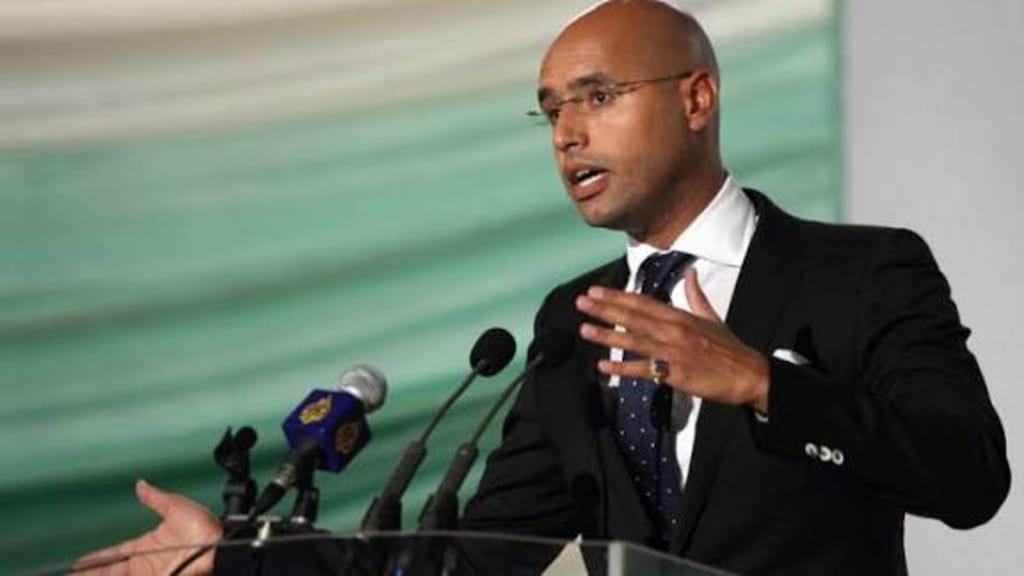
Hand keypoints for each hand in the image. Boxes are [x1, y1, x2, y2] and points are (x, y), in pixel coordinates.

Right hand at [74, 480, 221, 575]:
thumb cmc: (207, 530)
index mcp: (151, 546)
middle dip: (90, 574)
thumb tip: (142, 484)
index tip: (79, 564)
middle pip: (110, 573)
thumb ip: (157, 499)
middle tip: (69, 575)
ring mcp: (150, 575)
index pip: (117, 554)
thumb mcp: (178, 509)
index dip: (98, 559)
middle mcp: (147, 565)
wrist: (219, 552)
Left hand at [577, 267, 769, 411]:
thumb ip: (696, 295)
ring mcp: (673, 351)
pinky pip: (644, 369)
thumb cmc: (729, 348)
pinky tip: (603, 366)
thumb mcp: (712, 316)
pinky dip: (623, 368)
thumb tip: (691, 272)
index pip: (642, 302)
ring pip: (634, 340)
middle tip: (581, 301)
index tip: (596, 291)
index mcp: (680, 316)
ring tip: (584, 329)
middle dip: (605, 309)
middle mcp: (674, 329)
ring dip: (607, 335)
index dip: (617, 296)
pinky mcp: (675, 373)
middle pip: (633, 317)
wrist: (749, 374)